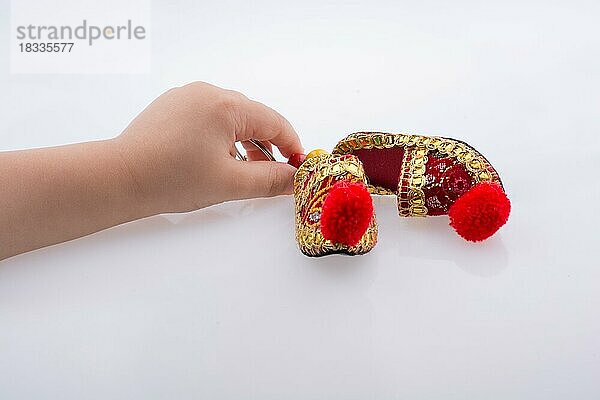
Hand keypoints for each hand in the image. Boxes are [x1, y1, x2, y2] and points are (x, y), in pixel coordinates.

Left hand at [115, 81, 303, 213]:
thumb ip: (270, 180)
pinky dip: (222, 138)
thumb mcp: (230, 183)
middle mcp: (208, 92)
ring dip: (245, 144)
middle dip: (268, 147)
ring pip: (231, 119)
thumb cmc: (170, 178)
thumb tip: (295, 179)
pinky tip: (217, 161)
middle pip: (253, 118)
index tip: (298, 168)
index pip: (274, 122)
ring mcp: (187, 97)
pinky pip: (209, 118)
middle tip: (273, 175)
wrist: (119, 178)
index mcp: (226, 105)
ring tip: (244, 172)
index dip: (292, 147)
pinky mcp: (173, 106)